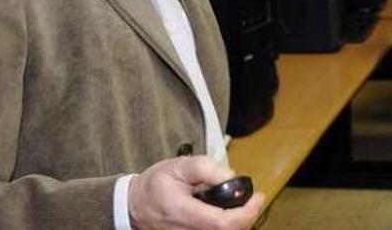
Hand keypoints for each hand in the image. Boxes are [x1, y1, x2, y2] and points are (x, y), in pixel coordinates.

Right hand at [129, 156, 264, 229]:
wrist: (134, 206)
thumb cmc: (155, 185)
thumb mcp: (178, 166)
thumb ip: (205, 168)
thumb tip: (231, 176)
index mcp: (183, 213)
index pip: (222, 222)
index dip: (247, 212)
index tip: (258, 197)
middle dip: (248, 216)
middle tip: (255, 199)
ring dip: (241, 222)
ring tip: (245, 205)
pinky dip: (230, 226)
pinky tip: (232, 214)